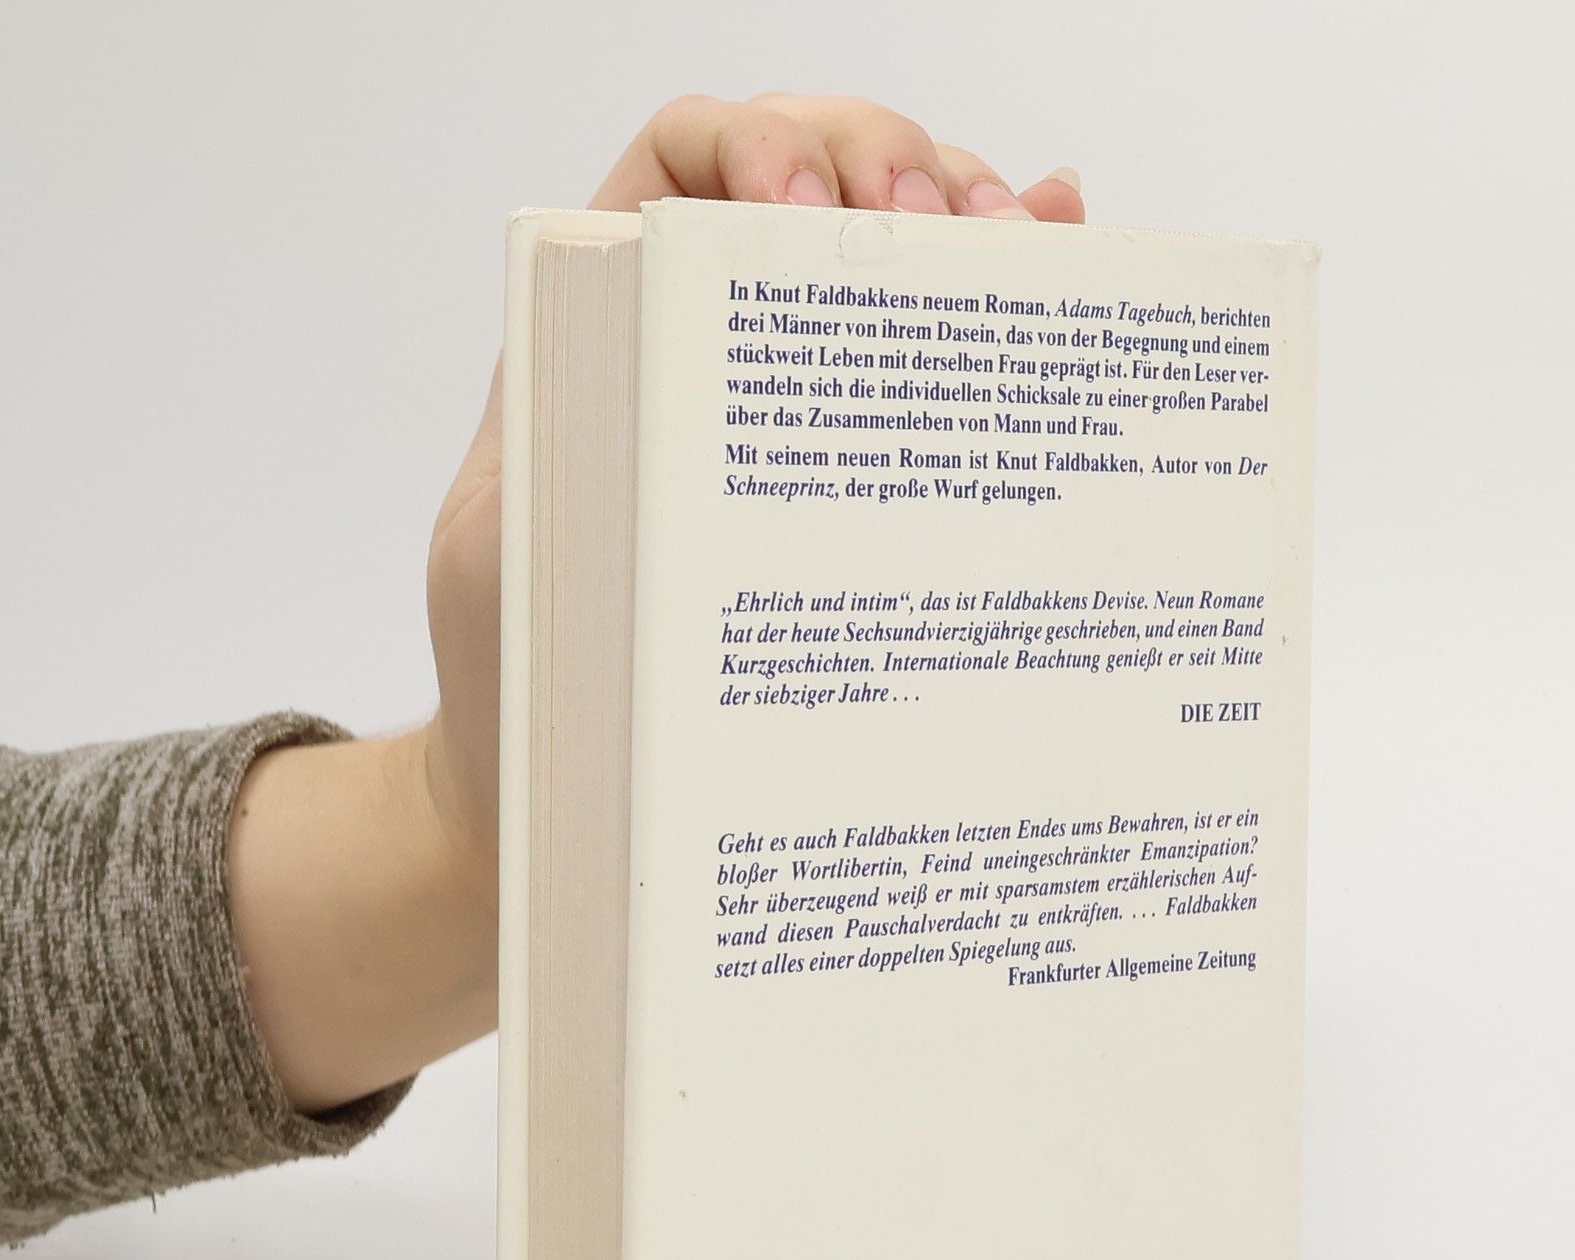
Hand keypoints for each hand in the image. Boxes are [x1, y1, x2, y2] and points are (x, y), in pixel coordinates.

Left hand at [232, 96, 1084, 1112]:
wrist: (574, 802)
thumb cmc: (523, 679)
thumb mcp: (511, 544)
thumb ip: (561, 425)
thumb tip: (642, 304)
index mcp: (613, 322)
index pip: (691, 155)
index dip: (760, 142)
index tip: (804, 214)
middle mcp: (714, 337)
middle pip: (821, 172)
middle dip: (891, 165)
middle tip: (936, 229)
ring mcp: (804, 404)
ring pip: (896, 252)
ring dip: (967, 221)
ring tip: (1015, 248)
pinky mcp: (870, 478)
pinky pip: (946, 358)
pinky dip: (1011, 294)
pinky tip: (1062, 253)